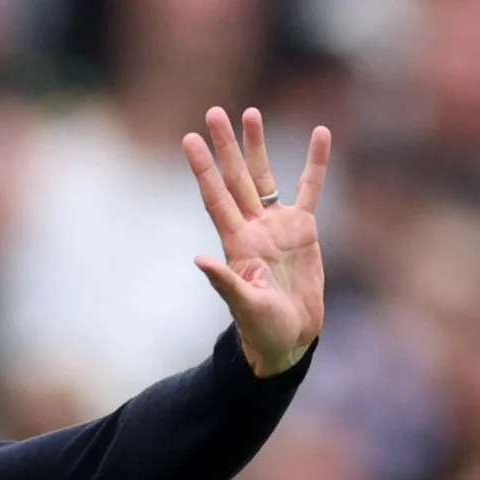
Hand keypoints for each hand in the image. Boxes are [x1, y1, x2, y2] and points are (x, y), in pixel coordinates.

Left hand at [183, 107, 331, 377]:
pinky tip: (320, 135)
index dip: (203, 168)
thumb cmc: (261, 327)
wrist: (288, 337)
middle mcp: (251, 227)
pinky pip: (309, 189)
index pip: (215, 196)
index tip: (189, 139)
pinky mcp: (303, 230)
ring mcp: (276, 226)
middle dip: (225, 145)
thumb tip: (198, 261)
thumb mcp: (243, 306)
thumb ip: (224, 282)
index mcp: (235, 241)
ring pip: (264, 176)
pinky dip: (315, 163)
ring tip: (250, 112)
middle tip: (213, 111)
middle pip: (235, 177)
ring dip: (257, 146)